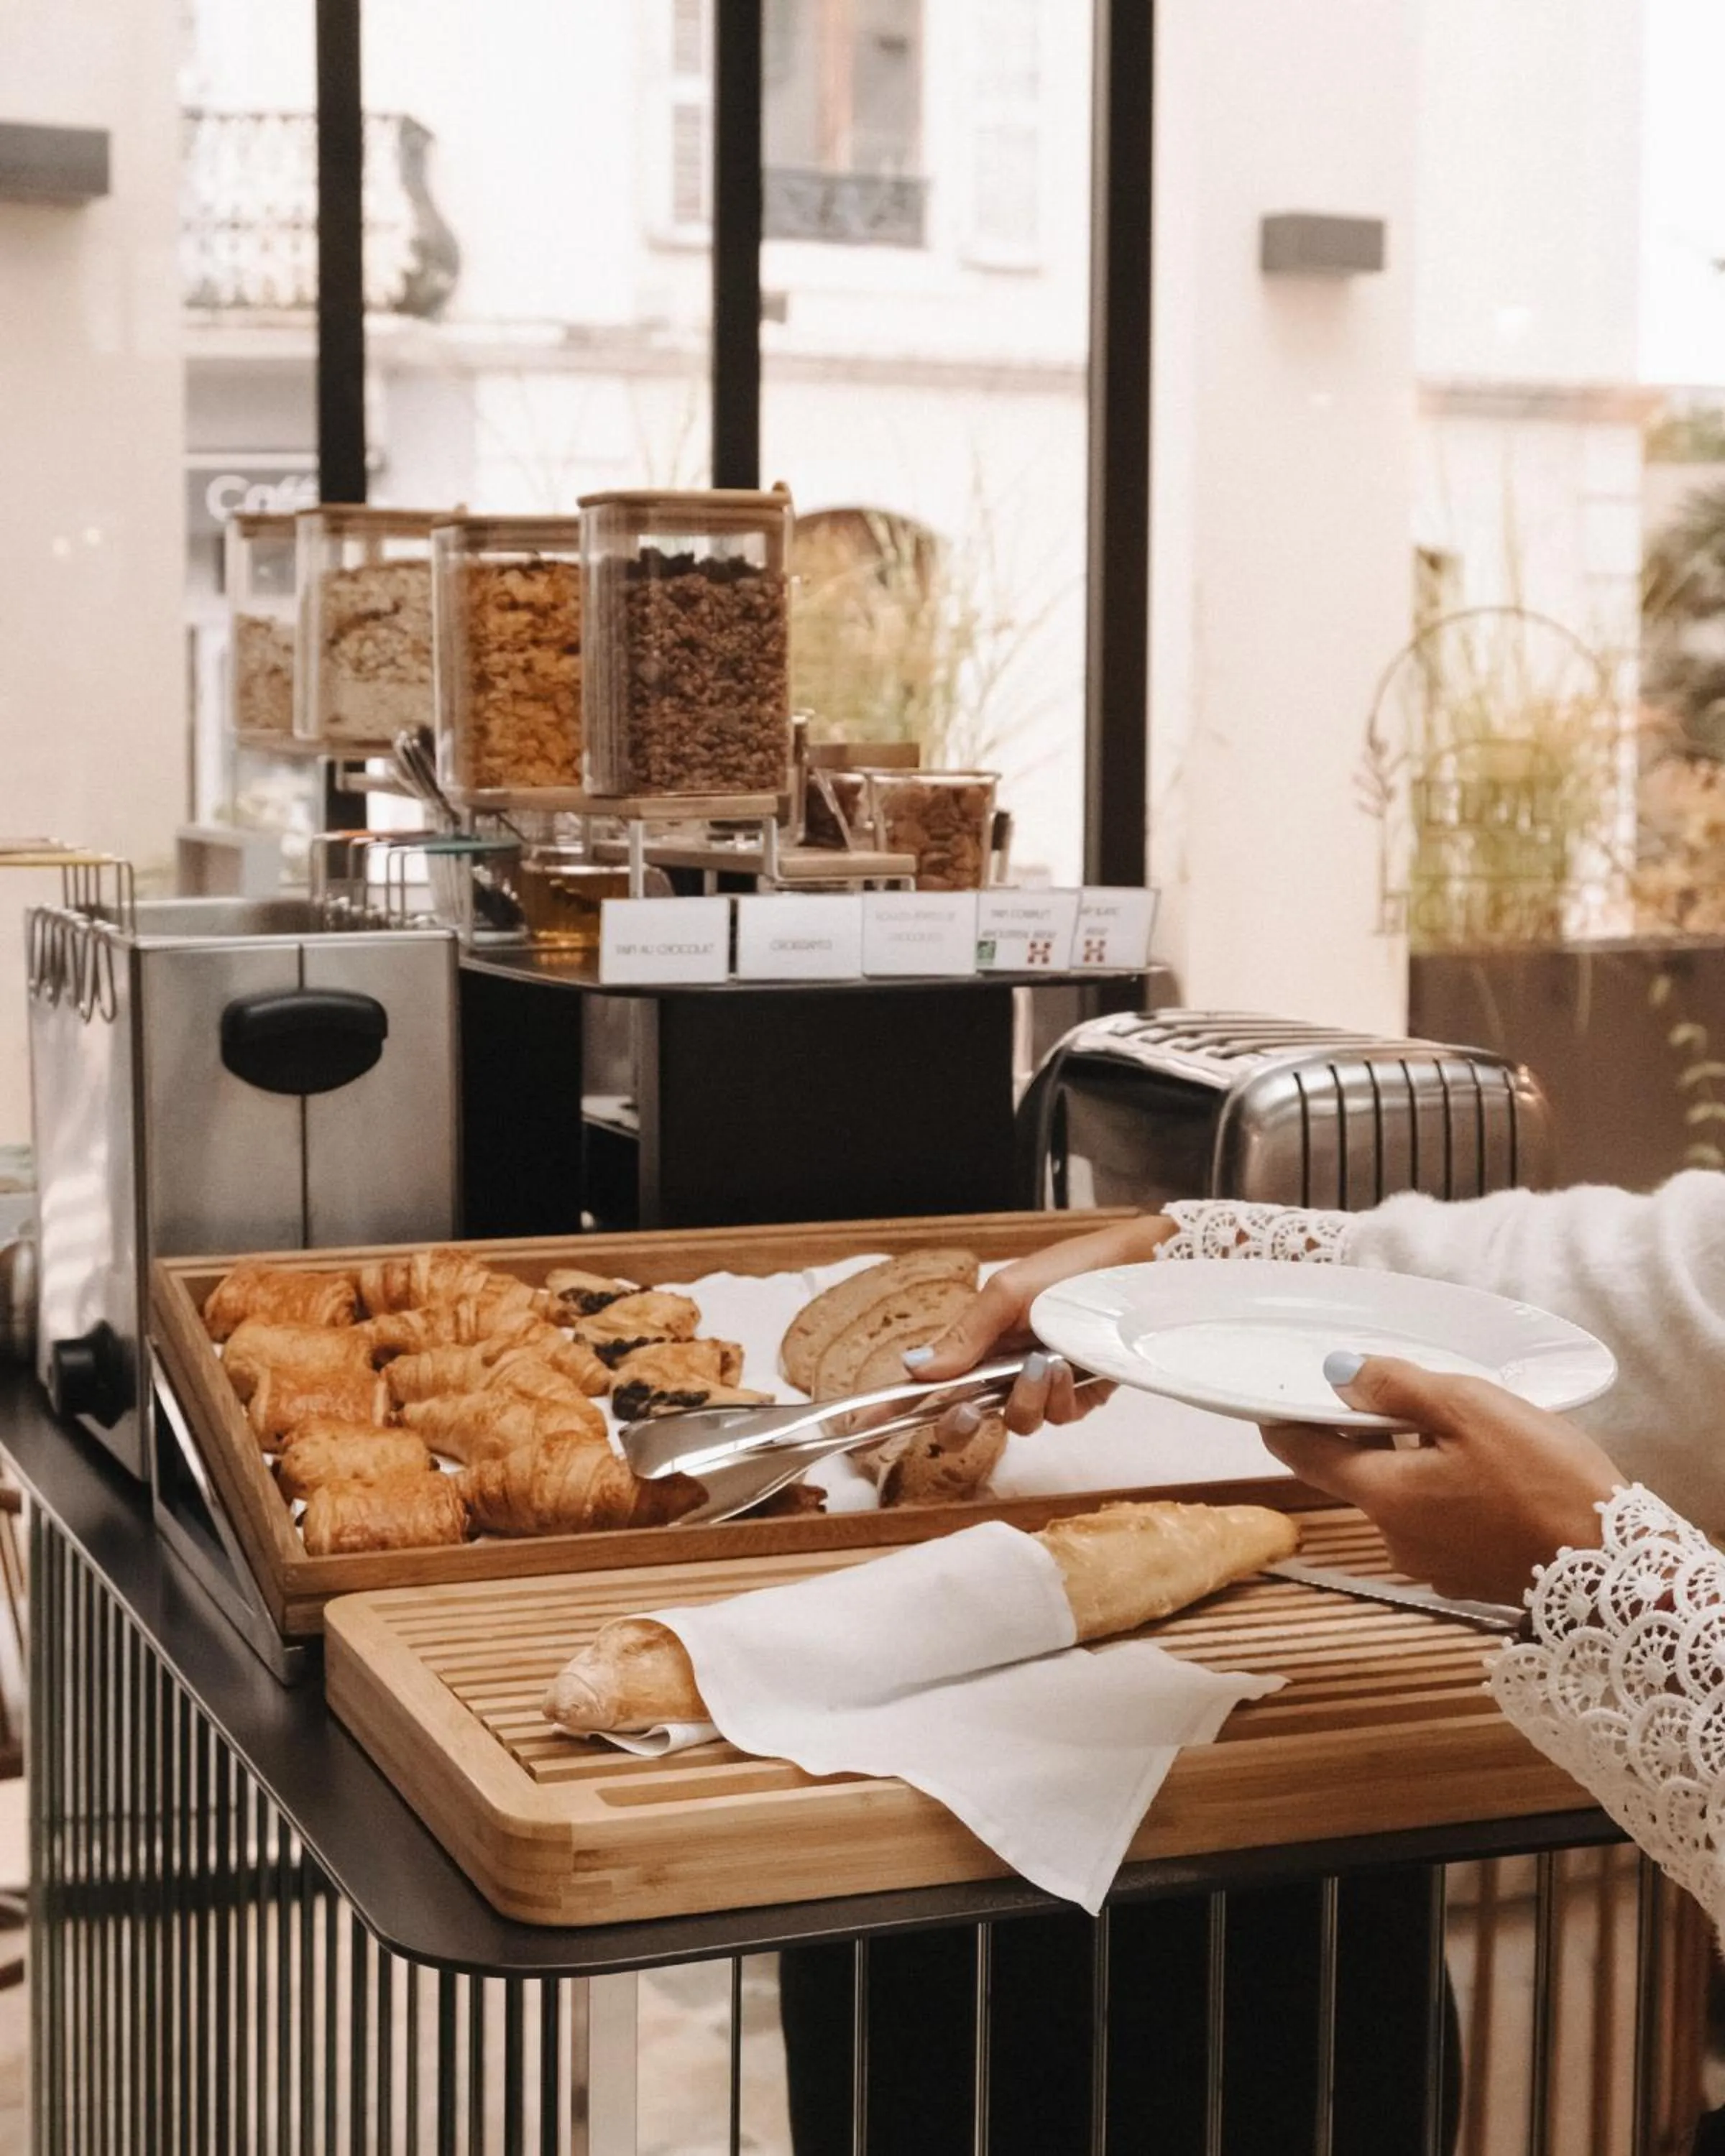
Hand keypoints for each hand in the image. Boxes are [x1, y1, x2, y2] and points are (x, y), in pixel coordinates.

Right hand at [908, 1214, 1176, 1437]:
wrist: (1141, 1269)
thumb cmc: (1072, 1270)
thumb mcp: (1009, 1292)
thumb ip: (964, 1335)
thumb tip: (914, 1370)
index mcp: (979, 1343)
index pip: (929, 1383)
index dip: (895, 1406)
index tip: (860, 1424)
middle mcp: (1005, 1370)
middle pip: (966, 1421)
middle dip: (962, 1423)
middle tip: (971, 1407)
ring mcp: (1042, 1387)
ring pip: (1016, 1424)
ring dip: (1027, 1398)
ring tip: (1047, 1363)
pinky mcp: (1081, 1398)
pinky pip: (1059, 1419)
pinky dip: (1061, 1397)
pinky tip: (1070, 1367)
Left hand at [1259, 1354, 1620, 1604]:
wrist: (1613, 1568)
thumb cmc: (1545, 1483)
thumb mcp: (1469, 1409)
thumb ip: (1396, 1387)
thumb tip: (1339, 1373)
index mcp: (1384, 1495)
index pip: (1304, 1456)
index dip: (1283, 1424)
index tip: (1270, 1404)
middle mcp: (1395, 1538)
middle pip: (1360, 1473)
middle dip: (1377, 1435)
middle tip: (1419, 1401)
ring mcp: (1431, 1563)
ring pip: (1404, 1496)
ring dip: (1420, 1463)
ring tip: (1474, 1437)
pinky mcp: (1468, 1575)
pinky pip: (1441, 1521)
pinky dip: (1451, 1494)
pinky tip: (1495, 1478)